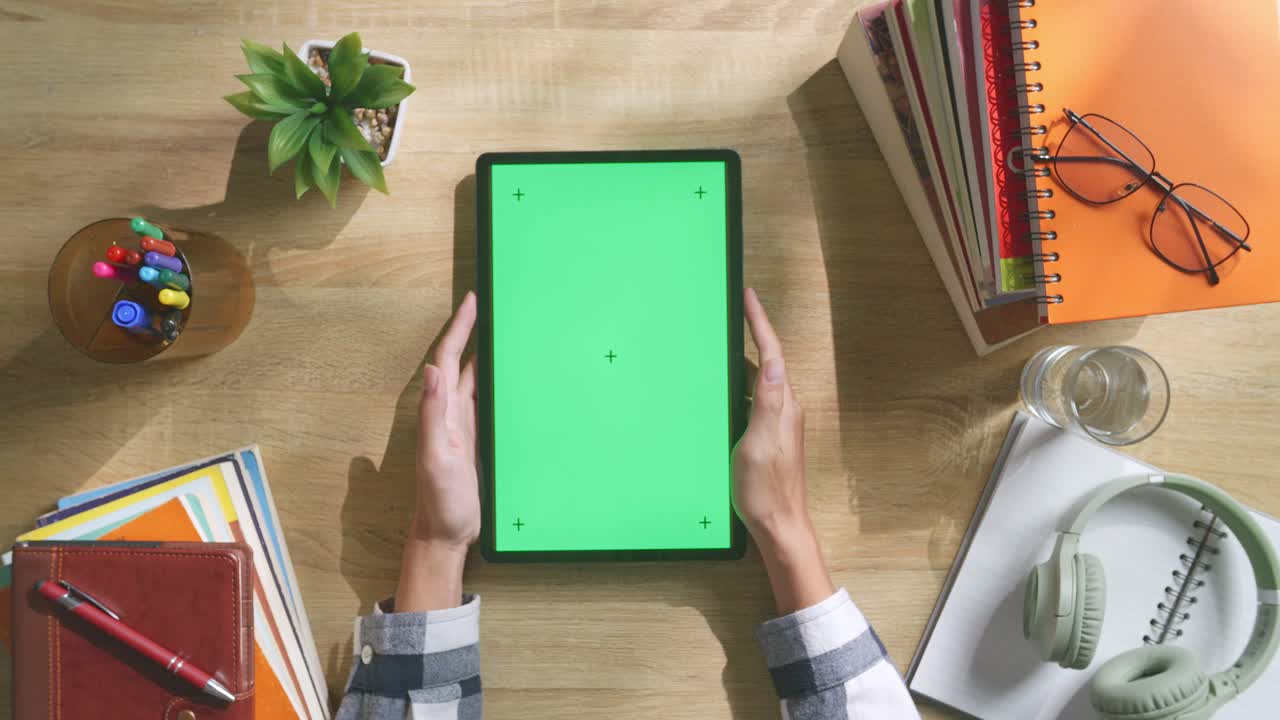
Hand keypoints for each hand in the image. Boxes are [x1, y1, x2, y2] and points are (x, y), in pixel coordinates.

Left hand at [397, 292, 479, 611]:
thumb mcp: (436, 457)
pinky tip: (510, 380)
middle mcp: (450, 413)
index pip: (450, 360)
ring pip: (476, 380)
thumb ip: (431, 415)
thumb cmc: (439, 501)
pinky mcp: (477, 441)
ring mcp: (464, 426)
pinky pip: (487, 402)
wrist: (445, 534)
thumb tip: (431, 370)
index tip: (472, 301)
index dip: (460, 329)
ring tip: (503, 332)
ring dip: (486, 355)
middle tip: (491, 305)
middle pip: (463, 363)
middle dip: (473, 332)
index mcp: (441, 411)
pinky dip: (495, 384)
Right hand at [733, 288, 833, 613]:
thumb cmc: (766, 490)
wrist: (779, 526)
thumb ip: (767, 401)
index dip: (759, 322)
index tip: (748, 296)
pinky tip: (725, 390)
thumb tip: (772, 361)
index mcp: (782, 405)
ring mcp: (777, 423)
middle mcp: (784, 409)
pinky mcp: (768, 437)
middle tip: (734, 309)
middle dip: (752, 333)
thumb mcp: (760, 443)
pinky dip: (739, 386)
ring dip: (744, 360)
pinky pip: (753, 400)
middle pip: (766, 361)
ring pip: (759, 380)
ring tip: (725, 342)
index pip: (770, 353)